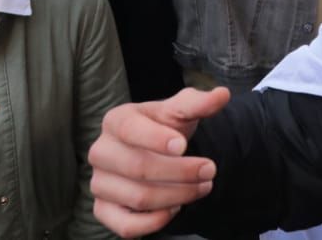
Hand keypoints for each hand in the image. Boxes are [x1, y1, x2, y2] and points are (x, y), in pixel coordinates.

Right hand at [89, 88, 229, 237]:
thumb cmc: (165, 127)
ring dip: (177, 196)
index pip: (130, 130)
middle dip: (181, 172)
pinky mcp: (103, 210)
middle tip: (210, 170)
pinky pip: (126, 226)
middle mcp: (101, 152)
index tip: (183, 145)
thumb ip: (199, 103)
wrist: (153, 150)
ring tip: (201, 187)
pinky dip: (154, 222)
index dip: (156, 139)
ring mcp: (99, 183)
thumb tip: (222, 94)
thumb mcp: (181, 110)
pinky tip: (175, 208)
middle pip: (139, 168)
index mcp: (115, 120)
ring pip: (138, 198)